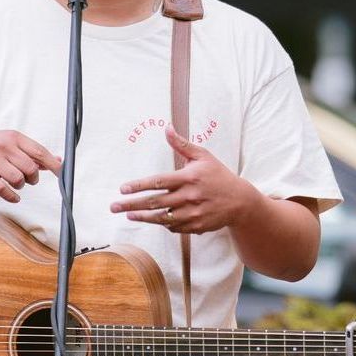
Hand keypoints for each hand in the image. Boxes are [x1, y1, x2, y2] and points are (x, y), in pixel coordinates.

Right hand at [0, 131, 61, 203]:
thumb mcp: (8, 144)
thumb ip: (32, 153)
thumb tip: (58, 160)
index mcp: (13, 137)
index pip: (39, 151)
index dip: (53, 165)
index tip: (61, 174)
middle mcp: (4, 145)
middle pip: (31, 168)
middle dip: (33, 178)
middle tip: (28, 180)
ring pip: (19, 179)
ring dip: (21, 186)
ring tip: (16, 184)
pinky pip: (3, 189)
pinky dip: (11, 196)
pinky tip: (13, 197)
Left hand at [110, 125, 253, 233]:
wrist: (241, 201)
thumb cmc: (219, 175)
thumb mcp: (203, 156)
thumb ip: (182, 144)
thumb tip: (167, 128)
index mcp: (188, 178)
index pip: (158, 182)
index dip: (138, 186)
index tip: (122, 189)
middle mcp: (189, 197)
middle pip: (155, 202)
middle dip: (132, 205)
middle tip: (114, 206)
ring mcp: (192, 214)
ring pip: (162, 218)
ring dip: (143, 217)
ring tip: (128, 215)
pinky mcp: (196, 226)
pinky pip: (174, 227)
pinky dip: (163, 223)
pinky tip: (153, 219)